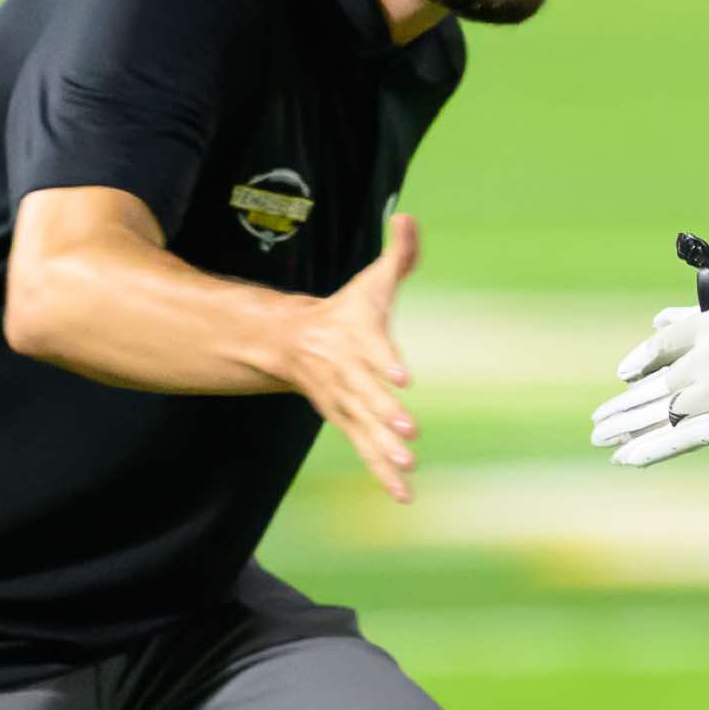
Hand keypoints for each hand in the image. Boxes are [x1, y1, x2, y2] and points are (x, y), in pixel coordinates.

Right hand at [276, 213, 420, 502]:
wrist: (298, 345)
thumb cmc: (348, 312)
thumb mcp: (373, 279)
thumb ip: (399, 252)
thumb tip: (408, 216)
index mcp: (355, 338)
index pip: (373, 349)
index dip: (386, 361)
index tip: (404, 375)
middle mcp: (348, 375)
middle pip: (368, 396)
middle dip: (386, 413)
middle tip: (410, 430)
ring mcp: (346, 404)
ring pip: (365, 430)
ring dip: (385, 450)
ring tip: (409, 467)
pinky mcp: (349, 424)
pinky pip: (366, 451)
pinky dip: (383, 472)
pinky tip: (405, 494)